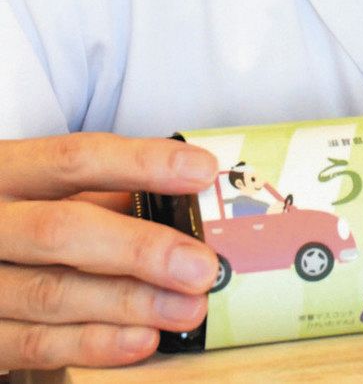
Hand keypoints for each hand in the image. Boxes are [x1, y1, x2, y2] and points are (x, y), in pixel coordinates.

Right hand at [0, 133, 218, 369]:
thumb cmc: (20, 217)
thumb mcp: (47, 191)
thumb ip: (104, 193)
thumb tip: (186, 204)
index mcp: (6, 171)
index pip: (76, 159)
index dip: (143, 163)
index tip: (203, 172)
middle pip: (62, 231)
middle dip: (140, 250)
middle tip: (202, 267)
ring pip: (51, 294)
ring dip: (129, 304)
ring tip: (187, 309)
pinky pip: (31, 344)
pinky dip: (92, 344)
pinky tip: (142, 340)